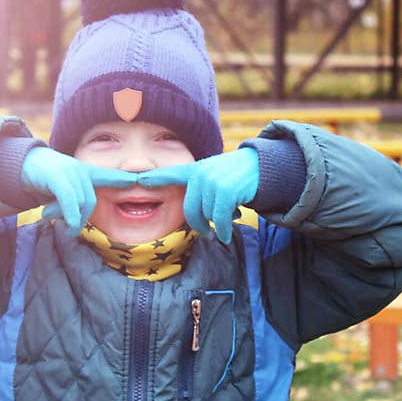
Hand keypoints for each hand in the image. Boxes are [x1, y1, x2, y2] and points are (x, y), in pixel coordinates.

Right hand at [23, 148, 138, 234]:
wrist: (21, 163)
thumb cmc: (43, 180)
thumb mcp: (61, 193)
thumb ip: (70, 205)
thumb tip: (72, 222)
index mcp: (85, 172)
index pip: (109, 176)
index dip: (124, 179)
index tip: (140, 180)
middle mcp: (80, 170)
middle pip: (91, 200)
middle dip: (83, 218)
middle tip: (72, 230)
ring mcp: (69, 172)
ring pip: (81, 201)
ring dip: (74, 219)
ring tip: (65, 228)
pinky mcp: (56, 176)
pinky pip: (69, 198)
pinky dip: (70, 213)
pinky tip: (68, 224)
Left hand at [137, 147, 258, 243]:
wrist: (263, 165)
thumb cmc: (238, 177)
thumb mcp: (216, 177)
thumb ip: (201, 191)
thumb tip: (199, 219)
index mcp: (196, 170)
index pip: (171, 174)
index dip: (154, 178)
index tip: (138, 180)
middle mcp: (201, 174)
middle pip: (190, 210)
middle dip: (199, 225)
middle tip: (207, 234)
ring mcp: (213, 182)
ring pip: (207, 216)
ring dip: (217, 226)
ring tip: (227, 222)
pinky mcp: (226, 191)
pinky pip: (220, 219)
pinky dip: (224, 230)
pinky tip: (227, 233)